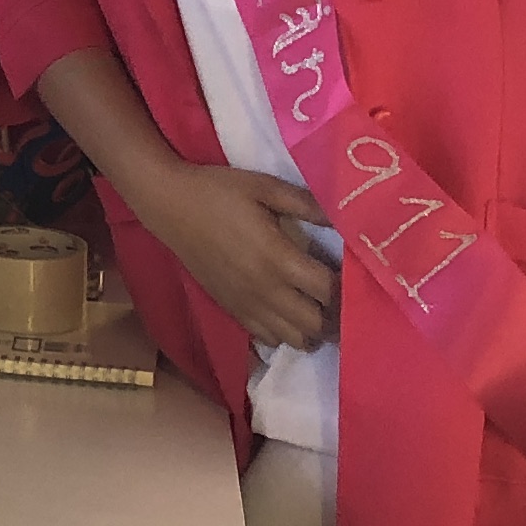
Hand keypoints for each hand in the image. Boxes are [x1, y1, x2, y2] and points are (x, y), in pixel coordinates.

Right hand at [133, 162, 337, 351]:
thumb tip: (342, 216)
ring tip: (318, 307)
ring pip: (295, 339)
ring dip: (313, 329)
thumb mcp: (264, 186)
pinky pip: (267, 339)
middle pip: (316, 324)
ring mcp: (248, 305)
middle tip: (343, 295)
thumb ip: (304, 204)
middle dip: (336, 315)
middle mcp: (266, 290)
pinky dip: (285, 333)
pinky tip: (289, 313)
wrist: (169, 204)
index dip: (348, 286)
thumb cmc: (218, 191)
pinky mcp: (232, 310)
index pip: (328, 290)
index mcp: (278, 258)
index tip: (356, 273)